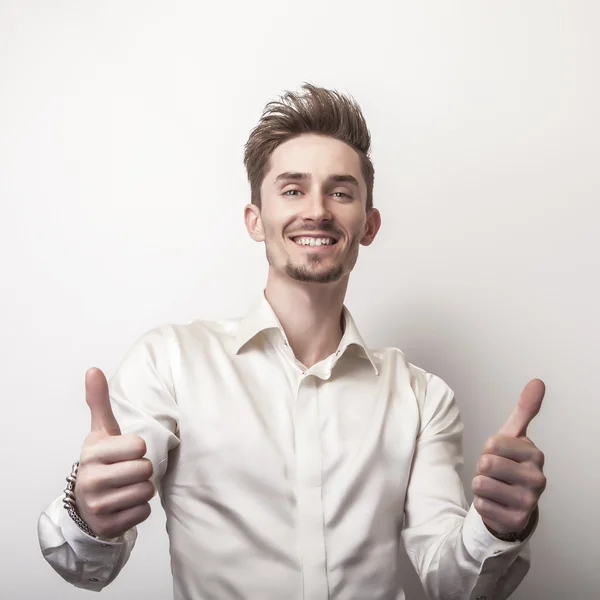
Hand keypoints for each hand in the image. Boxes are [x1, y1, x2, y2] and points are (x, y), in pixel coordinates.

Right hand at [73, 368, 153, 538]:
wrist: (85, 503)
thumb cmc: (102, 461)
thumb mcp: (101, 431)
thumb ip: (99, 402)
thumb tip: (93, 369)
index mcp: (93, 452)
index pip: (138, 446)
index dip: (137, 449)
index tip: (125, 451)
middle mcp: (91, 479)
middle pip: (145, 470)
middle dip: (141, 471)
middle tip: (125, 472)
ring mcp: (98, 505)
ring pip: (146, 491)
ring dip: (142, 490)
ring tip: (125, 487)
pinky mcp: (107, 526)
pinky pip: (143, 512)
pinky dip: (138, 509)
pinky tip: (123, 505)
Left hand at [472, 379, 546, 533]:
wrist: (513, 503)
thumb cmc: (510, 465)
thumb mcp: (514, 437)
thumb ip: (524, 410)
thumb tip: (537, 382)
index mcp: (535, 455)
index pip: (492, 443)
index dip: (488, 449)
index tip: (499, 455)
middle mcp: (536, 479)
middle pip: (486, 464)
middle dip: (483, 468)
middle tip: (496, 473)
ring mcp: (528, 502)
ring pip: (481, 484)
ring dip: (480, 486)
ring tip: (495, 487)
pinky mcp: (515, 521)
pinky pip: (480, 505)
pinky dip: (482, 504)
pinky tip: (496, 504)